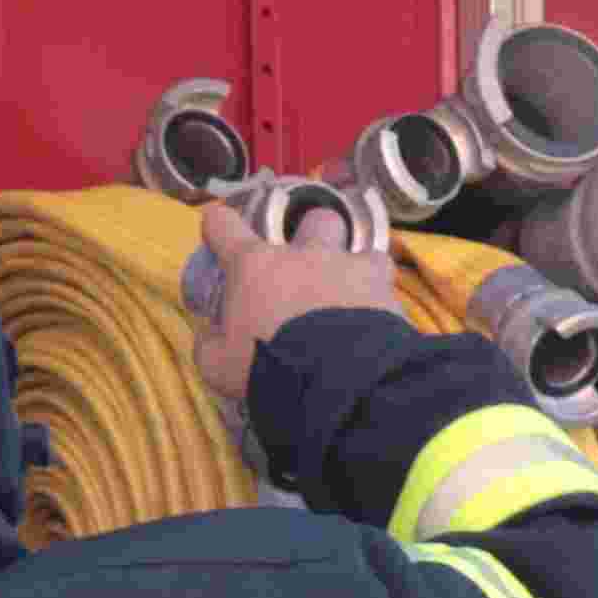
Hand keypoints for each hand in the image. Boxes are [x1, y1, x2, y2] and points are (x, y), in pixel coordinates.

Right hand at [186, 195, 406, 408]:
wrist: (335, 380)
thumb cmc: (267, 367)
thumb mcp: (219, 366)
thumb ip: (211, 345)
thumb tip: (210, 337)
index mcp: (254, 265)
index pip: (223, 224)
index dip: (220, 227)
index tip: (221, 239)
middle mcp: (302, 254)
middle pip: (312, 217)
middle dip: (313, 234)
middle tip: (309, 268)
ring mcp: (346, 266)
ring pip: (358, 245)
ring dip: (354, 264)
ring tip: (353, 293)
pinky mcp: (384, 287)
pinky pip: (386, 278)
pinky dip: (382, 293)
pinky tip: (380, 315)